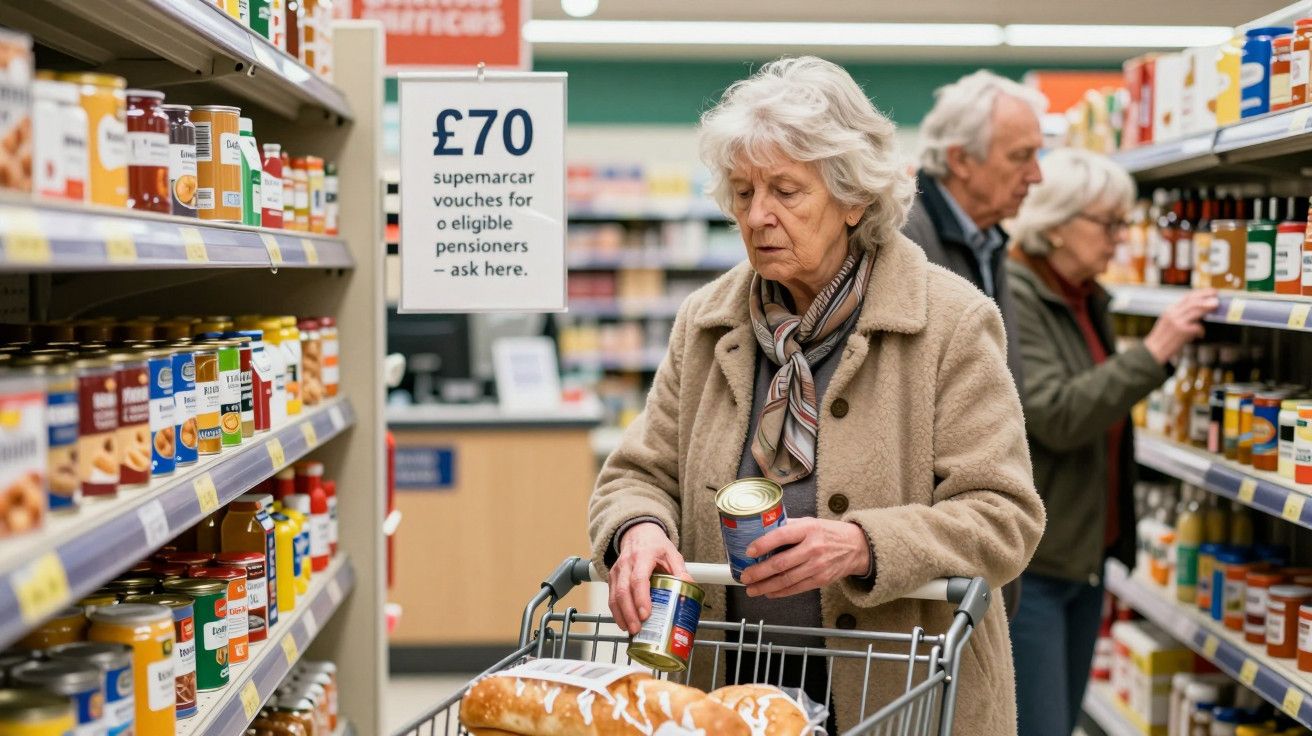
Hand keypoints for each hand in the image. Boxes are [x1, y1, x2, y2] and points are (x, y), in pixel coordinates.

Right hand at [609, 522, 689, 635]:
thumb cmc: (655, 545)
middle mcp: (626, 564)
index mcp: (643, 557)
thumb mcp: (672, 553)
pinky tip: (624, 623)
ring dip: (621, 615)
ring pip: (614, 596)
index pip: (638, 579)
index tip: (646, 614)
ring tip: (630, 630)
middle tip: (637, 628)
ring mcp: (617, 571)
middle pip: (623, 591)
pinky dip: (616, 612)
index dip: (641, 598)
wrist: (638, 533)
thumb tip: (689, 588)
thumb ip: (680, 570)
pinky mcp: (612, 578)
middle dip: (629, 613)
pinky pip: (611, 597)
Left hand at [738, 518, 870, 597]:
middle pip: (781, 563)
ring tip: (752, 589)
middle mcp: (812, 548)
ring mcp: (817, 566)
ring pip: (786, 580)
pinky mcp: (820, 580)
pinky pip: (796, 588)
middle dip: (759, 572)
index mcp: (808, 529)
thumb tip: (761, 530)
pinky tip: (768, 592)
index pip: (782, 536)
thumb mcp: (810, 522)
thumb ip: (788, 526)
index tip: (749, 551)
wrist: (856, 547)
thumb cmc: (828, 533)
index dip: (763, 544)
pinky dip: (780, 592)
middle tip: (745, 576)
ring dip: (766, 586)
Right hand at [1143, 289, 1217, 364]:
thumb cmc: (1163, 338)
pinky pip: (1197, 327)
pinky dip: (1201, 330)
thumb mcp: (1168, 322)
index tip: (1211, 291)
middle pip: (1192, 302)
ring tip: (1216, 306)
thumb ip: (1180, 315)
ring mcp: (1177, 322)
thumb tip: (1198, 311)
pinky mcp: (1182, 331)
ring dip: (1207, 308)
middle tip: (1217, 297)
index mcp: (1169, 310)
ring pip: (1196, 310)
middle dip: (1206, 298)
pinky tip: (1200, 335)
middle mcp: (1172, 314)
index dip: (1200, 293)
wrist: (1153, 351)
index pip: (1186, 298)